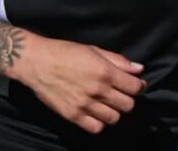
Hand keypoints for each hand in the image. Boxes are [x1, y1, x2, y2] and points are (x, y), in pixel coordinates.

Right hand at [7, 33, 146, 133]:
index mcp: (105, 71)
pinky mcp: (72, 115)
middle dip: (127, 99)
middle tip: (119, 94)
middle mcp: (97, 90)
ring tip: (106, 104)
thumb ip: (118, 61)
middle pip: (127, 105)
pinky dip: (99, 122)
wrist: (37, 62)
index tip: (134, 85)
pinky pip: (96, 128)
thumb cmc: (65, 52)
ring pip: (114, 118)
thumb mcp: (94, 50)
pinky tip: (95, 113)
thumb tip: (139, 69)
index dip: (138, 87)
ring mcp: (85, 105)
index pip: (135, 88)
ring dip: (114, 111)